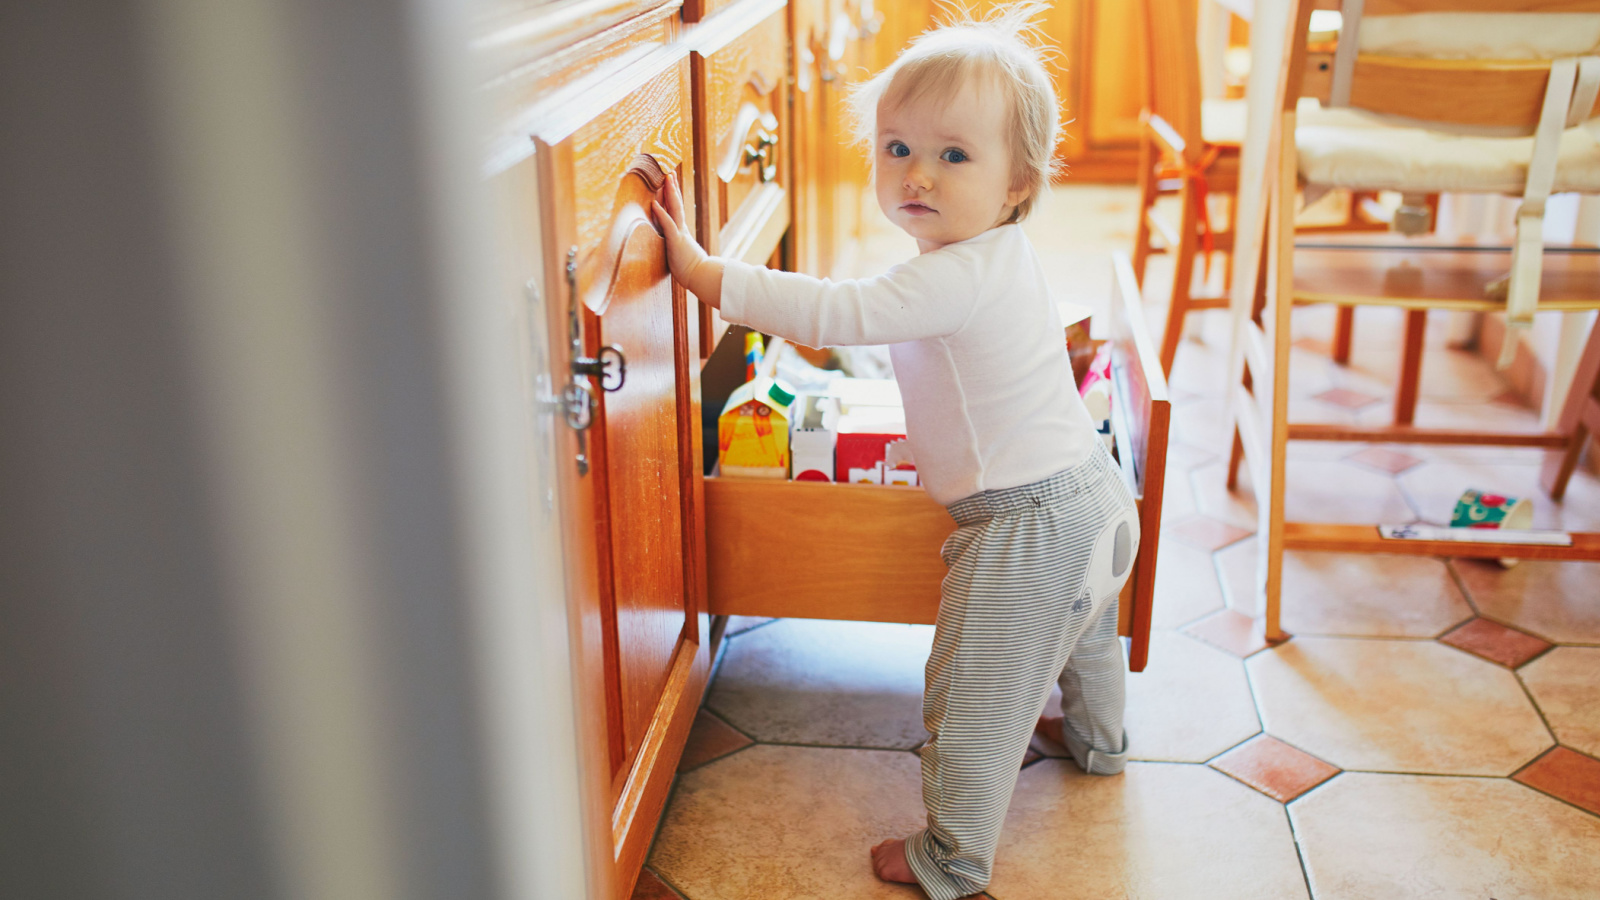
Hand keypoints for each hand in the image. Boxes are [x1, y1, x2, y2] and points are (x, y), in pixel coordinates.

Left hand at [652, 172, 722, 308]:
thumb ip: (678, 250)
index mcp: (681, 233)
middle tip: (670, 172)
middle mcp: (681, 230)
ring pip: (674, 209)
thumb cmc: (692, 271)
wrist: (701, 278)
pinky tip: (655, 203)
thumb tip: (677, 250)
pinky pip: (668, 225)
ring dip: (669, 193)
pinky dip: (661, 213)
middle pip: (676, 204)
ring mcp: (679, 234)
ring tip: (666, 178)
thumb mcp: (681, 257)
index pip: (676, 210)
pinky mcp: (676, 242)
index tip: (670, 183)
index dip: (673, 196)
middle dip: (672, 187)